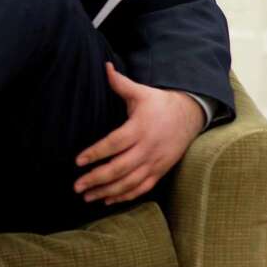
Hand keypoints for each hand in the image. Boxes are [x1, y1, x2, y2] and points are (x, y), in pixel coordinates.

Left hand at [74, 63, 205, 204]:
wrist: (190, 115)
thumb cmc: (159, 103)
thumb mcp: (141, 92)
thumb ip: (120, 83)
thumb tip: (105, 67)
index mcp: (140, 128)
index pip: (114, 144)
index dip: (96, 153)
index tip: (77, 161)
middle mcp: (148, 148)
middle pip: (120, 168)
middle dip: (97, 178)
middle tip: (76, 186)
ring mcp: (156, 162)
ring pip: (130, 182)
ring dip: (107, 191)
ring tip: (87, 197)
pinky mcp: (161, 170)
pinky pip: (143, 188)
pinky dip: (125, 196)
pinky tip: (107, 200)